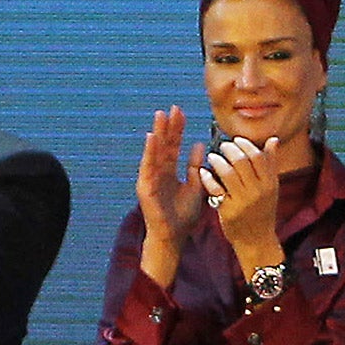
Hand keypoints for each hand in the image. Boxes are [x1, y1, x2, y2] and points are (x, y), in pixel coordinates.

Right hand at [135, 106, 207, 288]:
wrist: (172, 237)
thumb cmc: (182, 216)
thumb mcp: (195, 186)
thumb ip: (195, 167)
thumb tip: (199, 145)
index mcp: (169, 172)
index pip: (173, 146)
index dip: (177, 130)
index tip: (181, 112)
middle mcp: (158, 173)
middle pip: (163, 145)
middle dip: (168, 126)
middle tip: (173, 107)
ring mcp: (150, 179)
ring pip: (154, 152)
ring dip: (157, 133)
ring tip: (160, 116)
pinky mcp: (145, 187)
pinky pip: (147, 166)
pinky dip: (149, 151)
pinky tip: (152, 137)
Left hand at [200, 134, 284, 279]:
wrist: (256, 240)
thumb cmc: (262, 211)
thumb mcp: (271, 188)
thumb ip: (270, 164)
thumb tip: (273, 140)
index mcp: (269, 183)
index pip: (258, 156)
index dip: (245, 145)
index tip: (236, 140)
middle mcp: (257, 191)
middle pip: (241, 161)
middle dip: (229, 149)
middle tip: (222, 146)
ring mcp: (242, 201)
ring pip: (228, 173)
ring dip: (217, 160)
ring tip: (212, 157)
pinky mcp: (228, 211)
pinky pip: (215, 190)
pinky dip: (208, 178)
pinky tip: (203, 172)